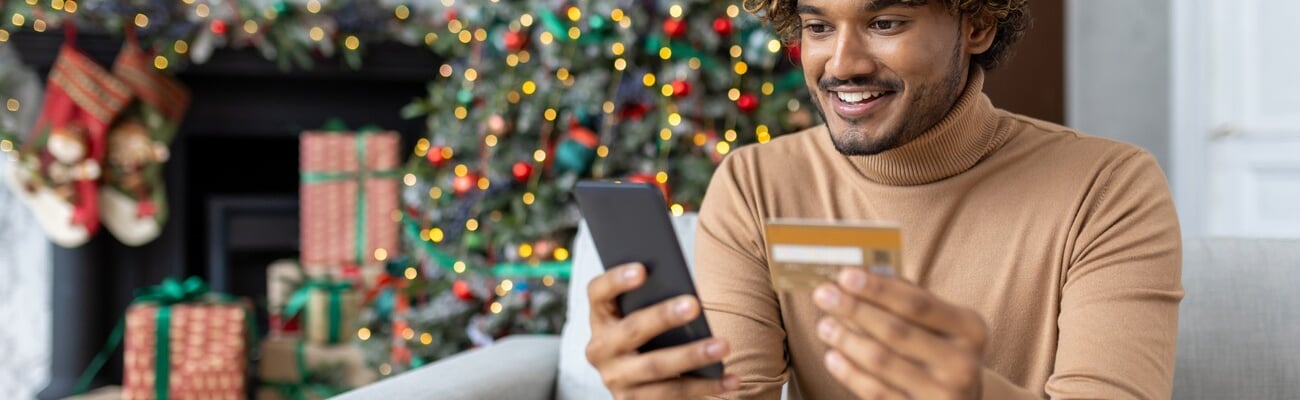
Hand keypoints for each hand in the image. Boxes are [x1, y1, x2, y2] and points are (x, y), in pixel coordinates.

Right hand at [586, 262, 740, 398]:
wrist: (635, 385)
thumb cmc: (646, 337)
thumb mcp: (639, 317)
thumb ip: (652, 302)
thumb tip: (687, 295)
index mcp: (601, 317)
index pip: (598, 292)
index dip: (616, 279)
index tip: (642, 270)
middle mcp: (600, 349)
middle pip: (631, 329)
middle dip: (663, 317)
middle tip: (694, 305)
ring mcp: (616, 379)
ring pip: (656, 367)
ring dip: (692, 356)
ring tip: (722, 345)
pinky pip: (673, 394)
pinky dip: (706, 386)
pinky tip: (730, 378)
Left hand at [813, 269, 987, 399]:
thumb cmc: (942, 350)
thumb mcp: (942, 324)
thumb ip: (908, 299)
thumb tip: (861, 275)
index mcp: (971, 329)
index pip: (917, 303)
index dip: (879, 289)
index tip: (845, 275)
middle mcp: (963, 363)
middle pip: (895, 331)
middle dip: (854, 310)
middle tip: (823, 294)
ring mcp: (943, 394)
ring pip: (881, 361)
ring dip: (846, 340)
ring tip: (824, 325)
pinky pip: (876, 391)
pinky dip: (849, 372)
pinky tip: (832, 356)